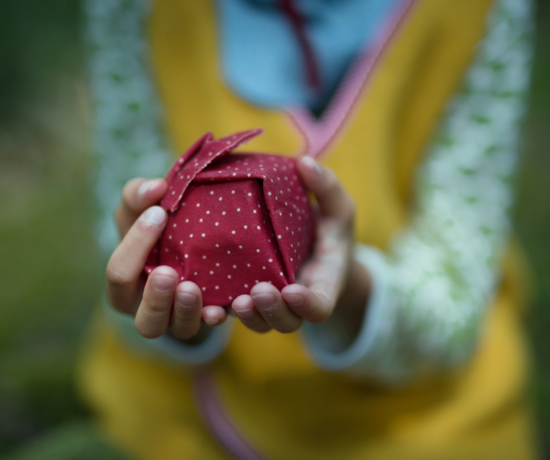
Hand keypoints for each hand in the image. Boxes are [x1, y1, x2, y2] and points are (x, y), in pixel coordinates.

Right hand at [106, 178, 227, 339]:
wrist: (193, 244)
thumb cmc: (158, 228)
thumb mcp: (141, 209)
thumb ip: (139, 194)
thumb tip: (155, 187)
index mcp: (125, 285)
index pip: (119, 274)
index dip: (135, 245)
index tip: (158, 213)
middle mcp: (148, 310)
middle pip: (145, 321)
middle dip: (155, 299)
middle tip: (167, 273)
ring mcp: (179, 318)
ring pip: (179, 330)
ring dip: (186, 311)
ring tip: (193, 288)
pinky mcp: (207, 316)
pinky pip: (213, 325)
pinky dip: (216, 317)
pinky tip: (222, 307)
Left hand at [230, 156, 370, 334]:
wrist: (314, 247)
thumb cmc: (329, 229)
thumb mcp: (336, 207)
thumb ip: (327, 188)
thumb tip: (305, 162)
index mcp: (323, 284)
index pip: (320, 306)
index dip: (308, 304)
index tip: (293, 289)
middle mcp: (297, 302)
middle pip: (287, 321)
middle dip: (272, 311)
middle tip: (258, 291)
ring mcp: (272, 303)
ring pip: (259, 322)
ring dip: (247, 316)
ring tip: (234, 301)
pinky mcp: (249, 296)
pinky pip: (236, 311)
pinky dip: (222, 311)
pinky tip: (207, 302)